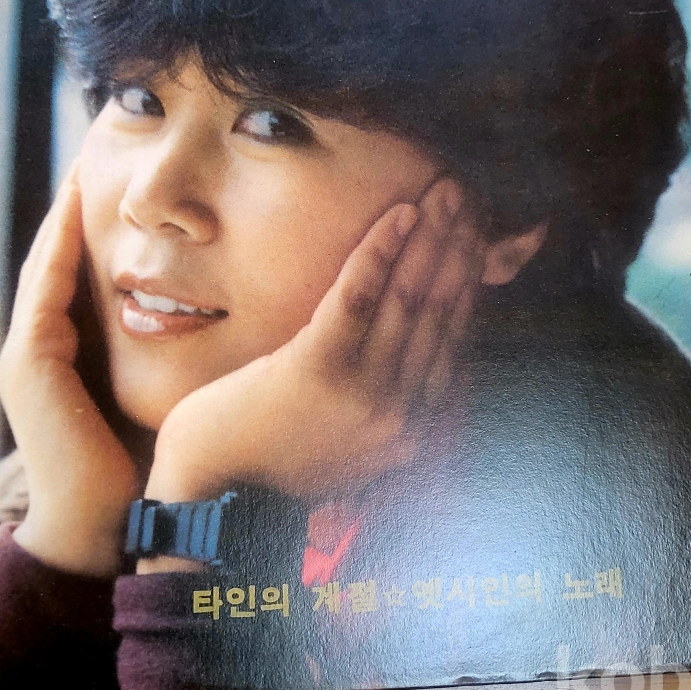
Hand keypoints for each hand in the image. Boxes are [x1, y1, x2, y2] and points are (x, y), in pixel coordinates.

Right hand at [0, 164, 139, 575]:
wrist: (107, 524)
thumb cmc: (142, 465)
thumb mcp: (158, 393)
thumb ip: (168, 355)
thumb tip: (220, 319)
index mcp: (69, 354)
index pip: (80, 277)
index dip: (94, 231)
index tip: (119, 188)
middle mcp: (41, 347)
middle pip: (59, 262)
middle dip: (74, 212)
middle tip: (95, 159)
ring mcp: (28, 353)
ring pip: (47, 265)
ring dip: (64, 215)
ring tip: (84, 167)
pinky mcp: (29, 361)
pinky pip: (46, 286)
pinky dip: (59, 244)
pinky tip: (76, 204)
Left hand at [146, 179, 483, 508]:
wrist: (214, 497)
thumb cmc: (274, 460)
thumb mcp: (349, 439)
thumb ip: (390, 400)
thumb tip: (416, 349)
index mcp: (416, 428)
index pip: (454, 338)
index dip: (468, 281)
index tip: (476, 236)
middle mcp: (404, 414)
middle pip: (439, 312)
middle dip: (458, 247)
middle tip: (467, 196)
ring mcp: (366, 394)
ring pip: (408, 298)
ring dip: (431, 237)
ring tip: (445, 192)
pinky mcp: (320, 370)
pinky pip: (359, 296)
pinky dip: (382, 250)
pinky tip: (401, 213)